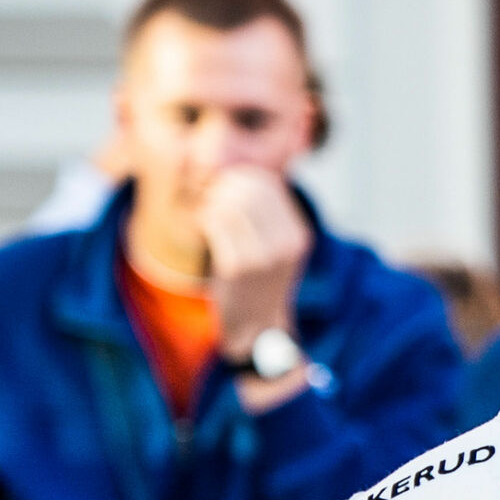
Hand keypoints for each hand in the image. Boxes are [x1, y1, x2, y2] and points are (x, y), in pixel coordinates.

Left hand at [199, 164, 310, 373]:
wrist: (256, 328)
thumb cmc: (259, 280)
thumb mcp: (276, 246)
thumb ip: (265, 212)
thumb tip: (239, 171)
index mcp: (298, 235)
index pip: (269, 185)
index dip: (242, 176)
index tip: (225, 183)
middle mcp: (287, 245)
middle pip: (249, 191)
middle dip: (223, 186)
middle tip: (208, 193)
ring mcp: (264, 258)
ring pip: (230, 205)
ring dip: (210, 202)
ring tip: (204, 209)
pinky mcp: (238, 268)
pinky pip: (215, 224)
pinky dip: (203, 218)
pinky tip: (201, 224)